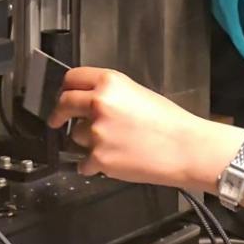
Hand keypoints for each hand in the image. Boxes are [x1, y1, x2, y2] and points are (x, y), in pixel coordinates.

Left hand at [47, 67, 243, 196]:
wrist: (186, 149)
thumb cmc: (170, 123)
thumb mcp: (138, 93)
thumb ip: (109, 93)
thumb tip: (88, 99)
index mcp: (110, 83)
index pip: (71, 78)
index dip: (65, 87)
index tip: (63, 95)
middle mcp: (99, 104)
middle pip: (63, 104)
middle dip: (58, 113)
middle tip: (57, 119)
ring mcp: (96, 132)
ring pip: (75, 136)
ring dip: (86, 142)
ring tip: (114, 145)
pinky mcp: (98, 158)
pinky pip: (84, 163)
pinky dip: (94, 165)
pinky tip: (115, 160)